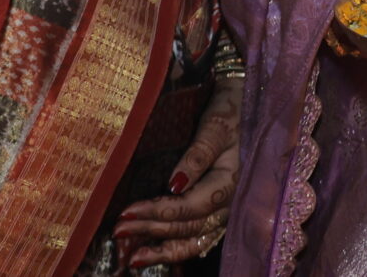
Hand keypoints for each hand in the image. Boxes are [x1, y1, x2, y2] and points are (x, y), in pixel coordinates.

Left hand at [112, 77, 240, 268]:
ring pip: (194, 240)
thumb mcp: (215, 127)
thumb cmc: (231, 113)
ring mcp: (226, 211)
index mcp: (230, 182)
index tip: (127, 212)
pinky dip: (178, 250)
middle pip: (188, 226)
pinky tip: (157, 255)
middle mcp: (230, 204)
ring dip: (162, 250)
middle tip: (119, 230)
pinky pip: (200, 240)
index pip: (190, 206)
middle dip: (151, 229)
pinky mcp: (219, 212)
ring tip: (133, 259)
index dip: (158, 211)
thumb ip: (197, 155)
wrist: (248, 107)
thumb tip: (174, 184)